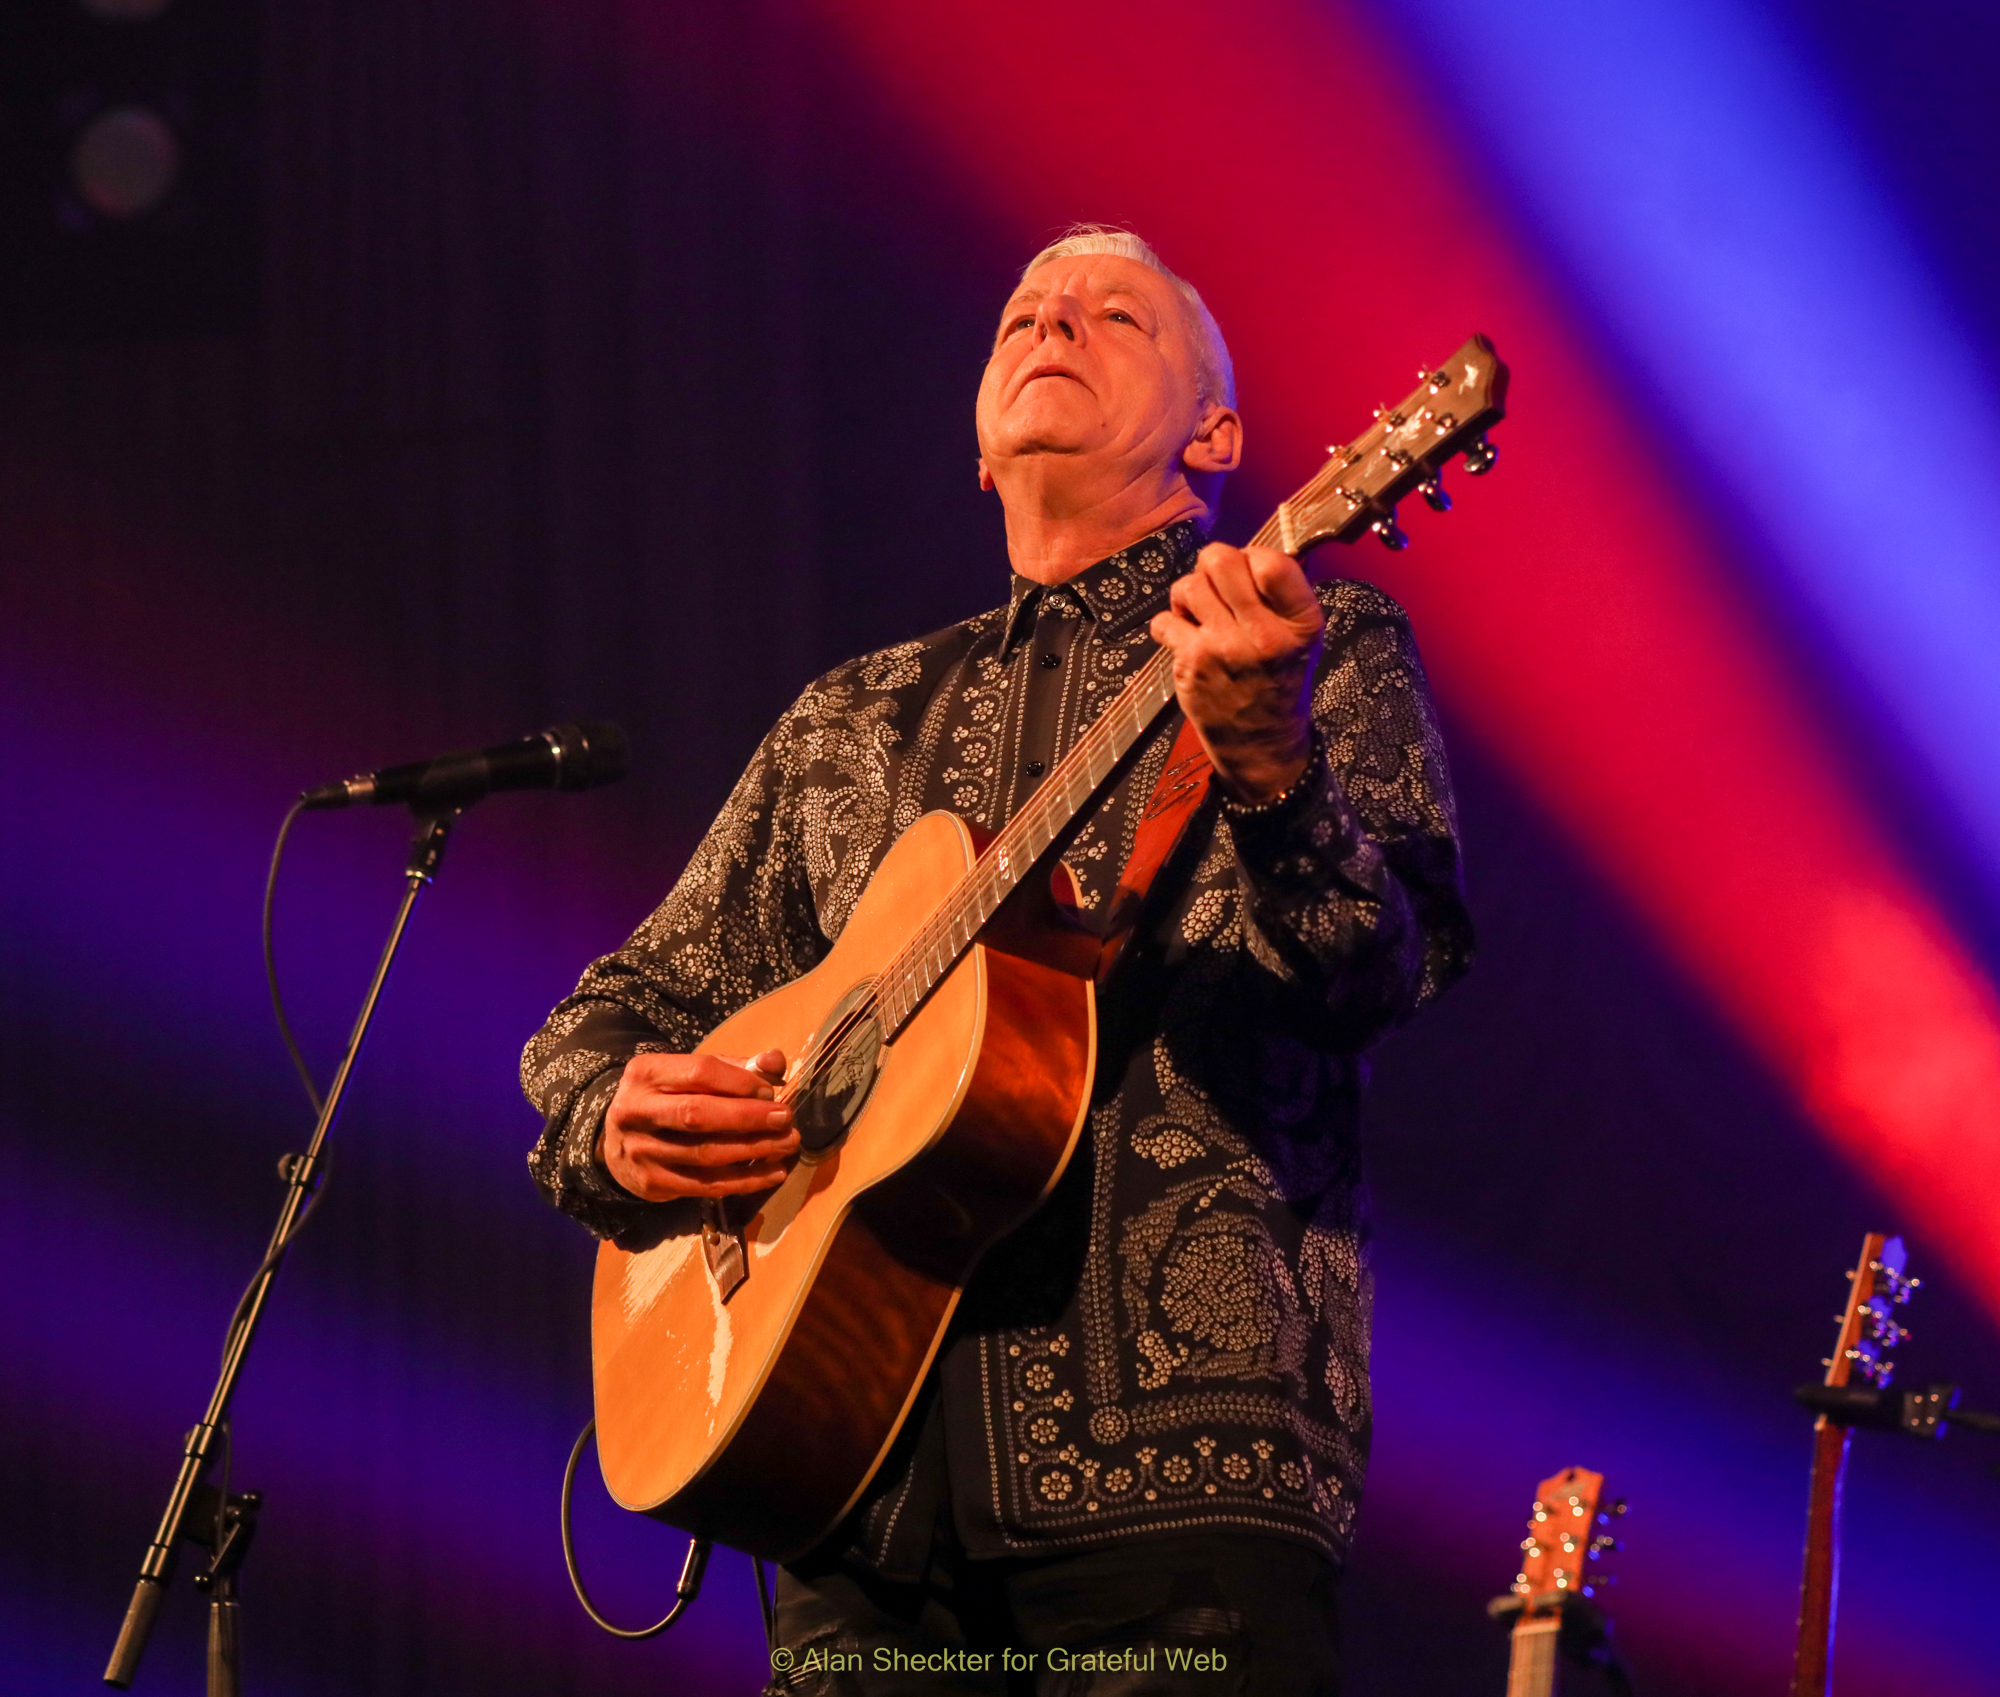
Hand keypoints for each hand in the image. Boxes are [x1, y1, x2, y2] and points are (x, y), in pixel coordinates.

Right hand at [600, 1050, 797, 1201]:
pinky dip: (745, 1181)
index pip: (699, 1073)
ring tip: (787, 1143)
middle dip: (748, 1116)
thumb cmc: (666, 1100)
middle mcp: (637, 1111)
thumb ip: (734, 1067)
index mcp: (646, 1073)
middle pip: (698, 1114)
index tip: (771, 1091)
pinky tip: (774, 1173)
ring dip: (754, 1150)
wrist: (616, 1142)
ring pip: (705, 1153)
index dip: (740, 1082)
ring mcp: (641, 1151)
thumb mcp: (688, 1075)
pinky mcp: (652, 1183)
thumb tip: (776, 1062)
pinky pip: (706, 1184)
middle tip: (786, 1118)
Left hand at [1148, 542, 1323, 803]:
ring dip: (1190, 594)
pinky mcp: (1191, 663)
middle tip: (1217, 584)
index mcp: (1300, 622)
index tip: (1250, 573)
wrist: (1262, 741)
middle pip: (1221, 562)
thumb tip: (1249, 551)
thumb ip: (1282, 594)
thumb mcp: (1302, 637)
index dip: (1252, 557)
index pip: (1271, 561)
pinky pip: (1163, 620)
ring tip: (1202, 614)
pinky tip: (1186, 639)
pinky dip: (1169, 626)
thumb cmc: (1280, 680)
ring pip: (1187, 586)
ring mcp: (1223, 649)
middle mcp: (1264, 634)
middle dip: (1213, 566)